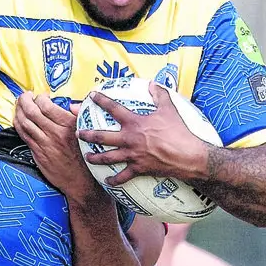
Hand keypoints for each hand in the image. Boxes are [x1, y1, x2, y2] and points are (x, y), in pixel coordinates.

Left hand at [14, 93, 104, 204]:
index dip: (40, 97)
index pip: (46, 106)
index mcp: (69, 126)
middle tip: (25, 96)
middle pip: (32, 112)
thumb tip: (70, 104)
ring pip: (24, 123)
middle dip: (25, 100)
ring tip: (20, 105)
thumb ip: (78, 116)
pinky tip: (18, 119)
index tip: (42, 96)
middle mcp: (55, 134)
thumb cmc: (85, 155)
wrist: (80, 180)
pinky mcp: (38, 153)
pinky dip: (18, 124)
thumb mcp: (87, 132)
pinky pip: (24, 135)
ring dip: (19, 111)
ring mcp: (44, 144)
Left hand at [78, 85, 210, 186]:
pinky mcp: (139, 169)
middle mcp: (129, 139)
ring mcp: (132, 155)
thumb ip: (159, 94)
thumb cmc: (179, 131)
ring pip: (107, 157)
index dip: (101, 100)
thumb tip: (153, 84)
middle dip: (87, 135)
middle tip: (78, 134)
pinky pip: (123, 177)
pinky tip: (108, 181)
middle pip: (101, 137)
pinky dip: (114, 180)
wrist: (188, 155)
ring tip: (87, 157)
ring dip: (95, 158)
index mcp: (135, 122)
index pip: (113, 108)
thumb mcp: (169, 109)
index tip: (91, 96)